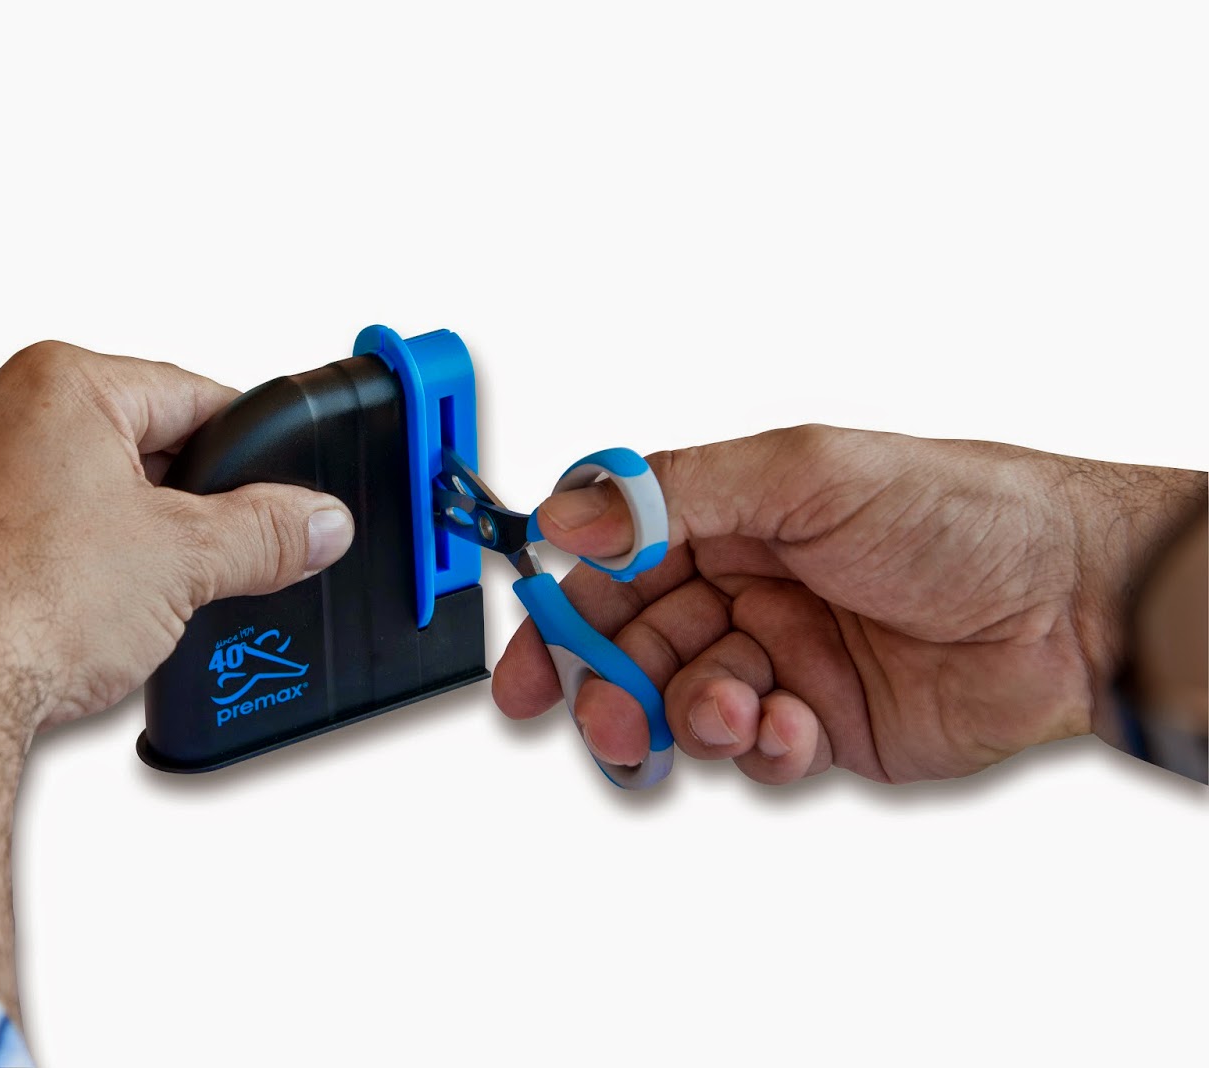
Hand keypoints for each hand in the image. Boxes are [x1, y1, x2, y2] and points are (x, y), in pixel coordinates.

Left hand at [0, 340, 354, 732]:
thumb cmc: (25, 604)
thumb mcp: (185, 563)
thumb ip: (265, 533)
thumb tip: (317, 521)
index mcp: (56, 383)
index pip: (186, 395)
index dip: (245, 444)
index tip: (272, 482)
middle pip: (118, 442)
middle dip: (170, 499)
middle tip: (207, 555)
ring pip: (53, 488)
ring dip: (101, 532)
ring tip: (132, 595)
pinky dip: (37, 563)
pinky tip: (62, 613)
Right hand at [493, 425, 1205, 783]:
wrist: (1075, 603)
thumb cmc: (961, 513)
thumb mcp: (806, 475)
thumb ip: (676, 494)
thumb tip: (568, 512)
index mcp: (730, 520)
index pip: (612, 569)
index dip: (562, 619)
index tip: (530, 665)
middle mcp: (746, 588)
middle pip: (634, 649)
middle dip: (610, 690)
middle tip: (609, 719)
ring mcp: (782, 660)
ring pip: (684, 708)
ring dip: (693, 718)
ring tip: (736, 709)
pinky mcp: (823, 726)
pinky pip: (755, 754)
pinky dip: (762, 749)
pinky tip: (796, 726)